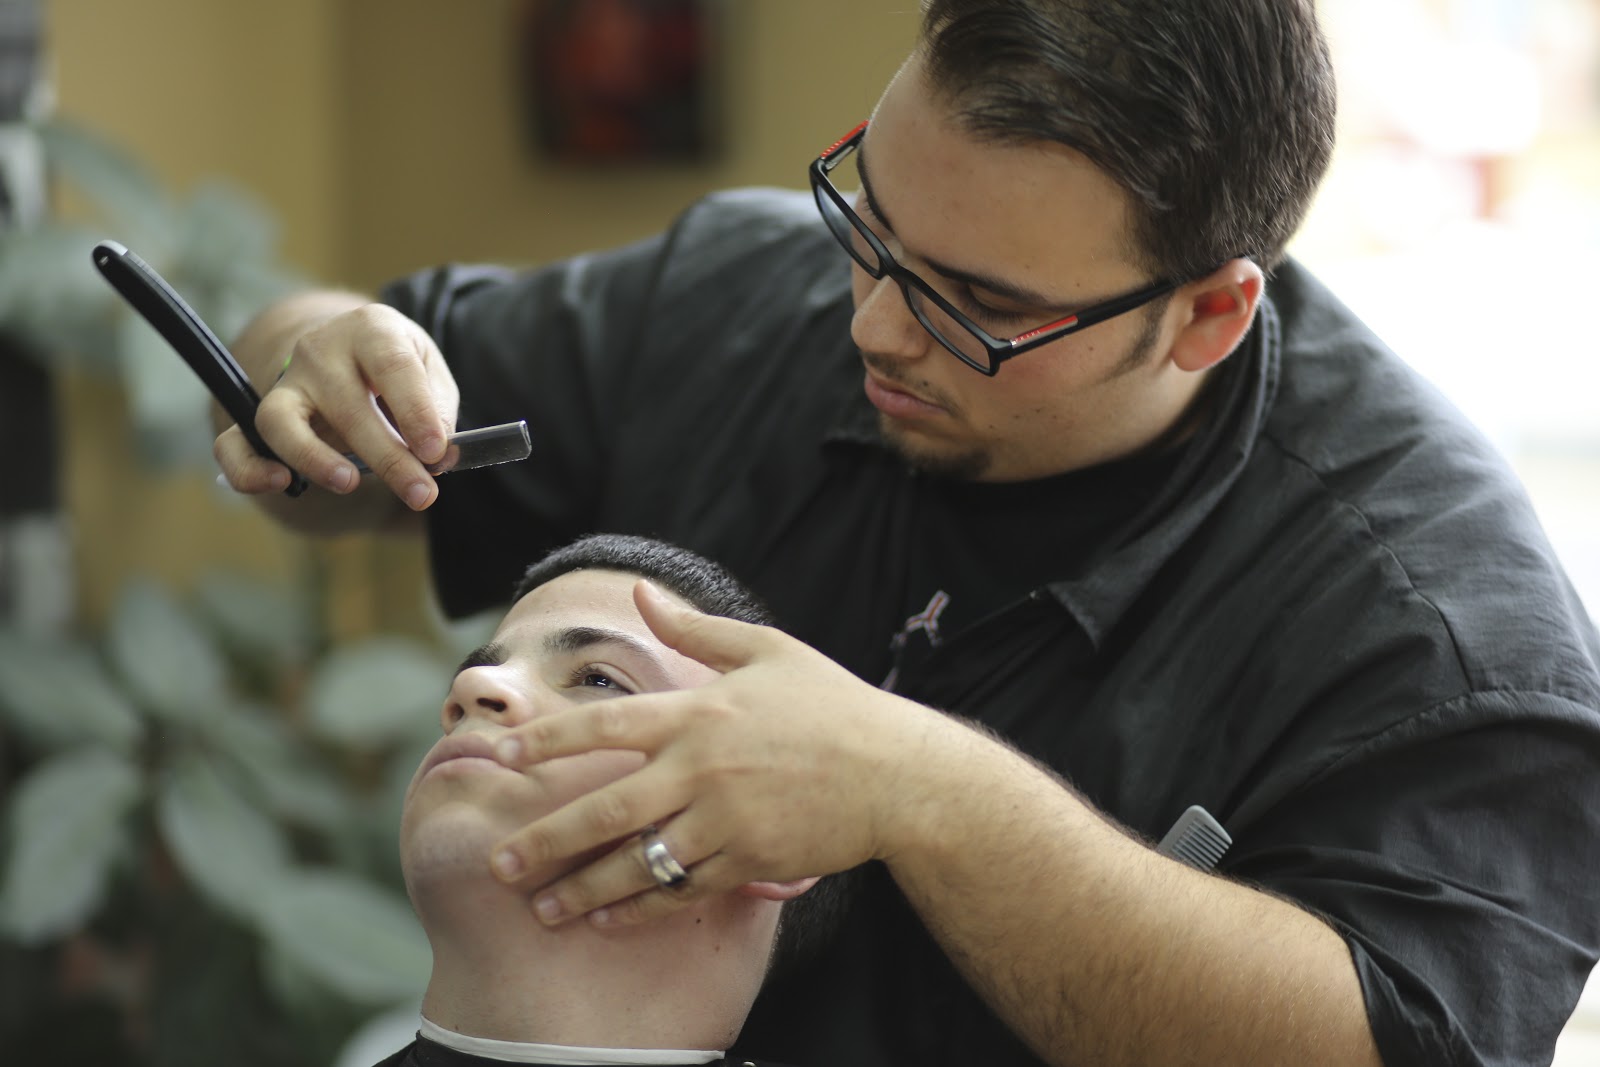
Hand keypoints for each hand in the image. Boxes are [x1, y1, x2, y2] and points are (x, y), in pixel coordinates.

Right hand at [215, 302, 459, 508]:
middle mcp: (320, 350)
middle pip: (347, 406)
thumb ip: (438, 411)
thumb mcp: (430, 372)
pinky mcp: (258, 414)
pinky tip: (279, 483)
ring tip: (350, 483)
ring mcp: (285, 382)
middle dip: (389, 458)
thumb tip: (439, 456)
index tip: (436, 454)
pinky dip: (249, 469)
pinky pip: (235, 444)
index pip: (392, 367)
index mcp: (371, 329)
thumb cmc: (396, 367)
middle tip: (421, 494)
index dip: (416, 413)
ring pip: (280, 420)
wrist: (346, 351)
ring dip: (314, 458)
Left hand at [488, 580, 955, 926]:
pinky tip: (607, 919)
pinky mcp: (749, 861)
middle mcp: (702, 769)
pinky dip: (641, 908)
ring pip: (638, 863)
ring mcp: (725, 821)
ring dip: (584, 889)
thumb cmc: (832, 704)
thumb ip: (697, 629)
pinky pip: (681, 891)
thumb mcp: (767, 650)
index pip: (605, 724)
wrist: (897, 773)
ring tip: (542, 907)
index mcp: (699, 711)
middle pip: (606, 809)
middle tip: (501, 862)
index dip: (549, 739)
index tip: (505, 756)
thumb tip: (643, 593)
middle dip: (547, 839)